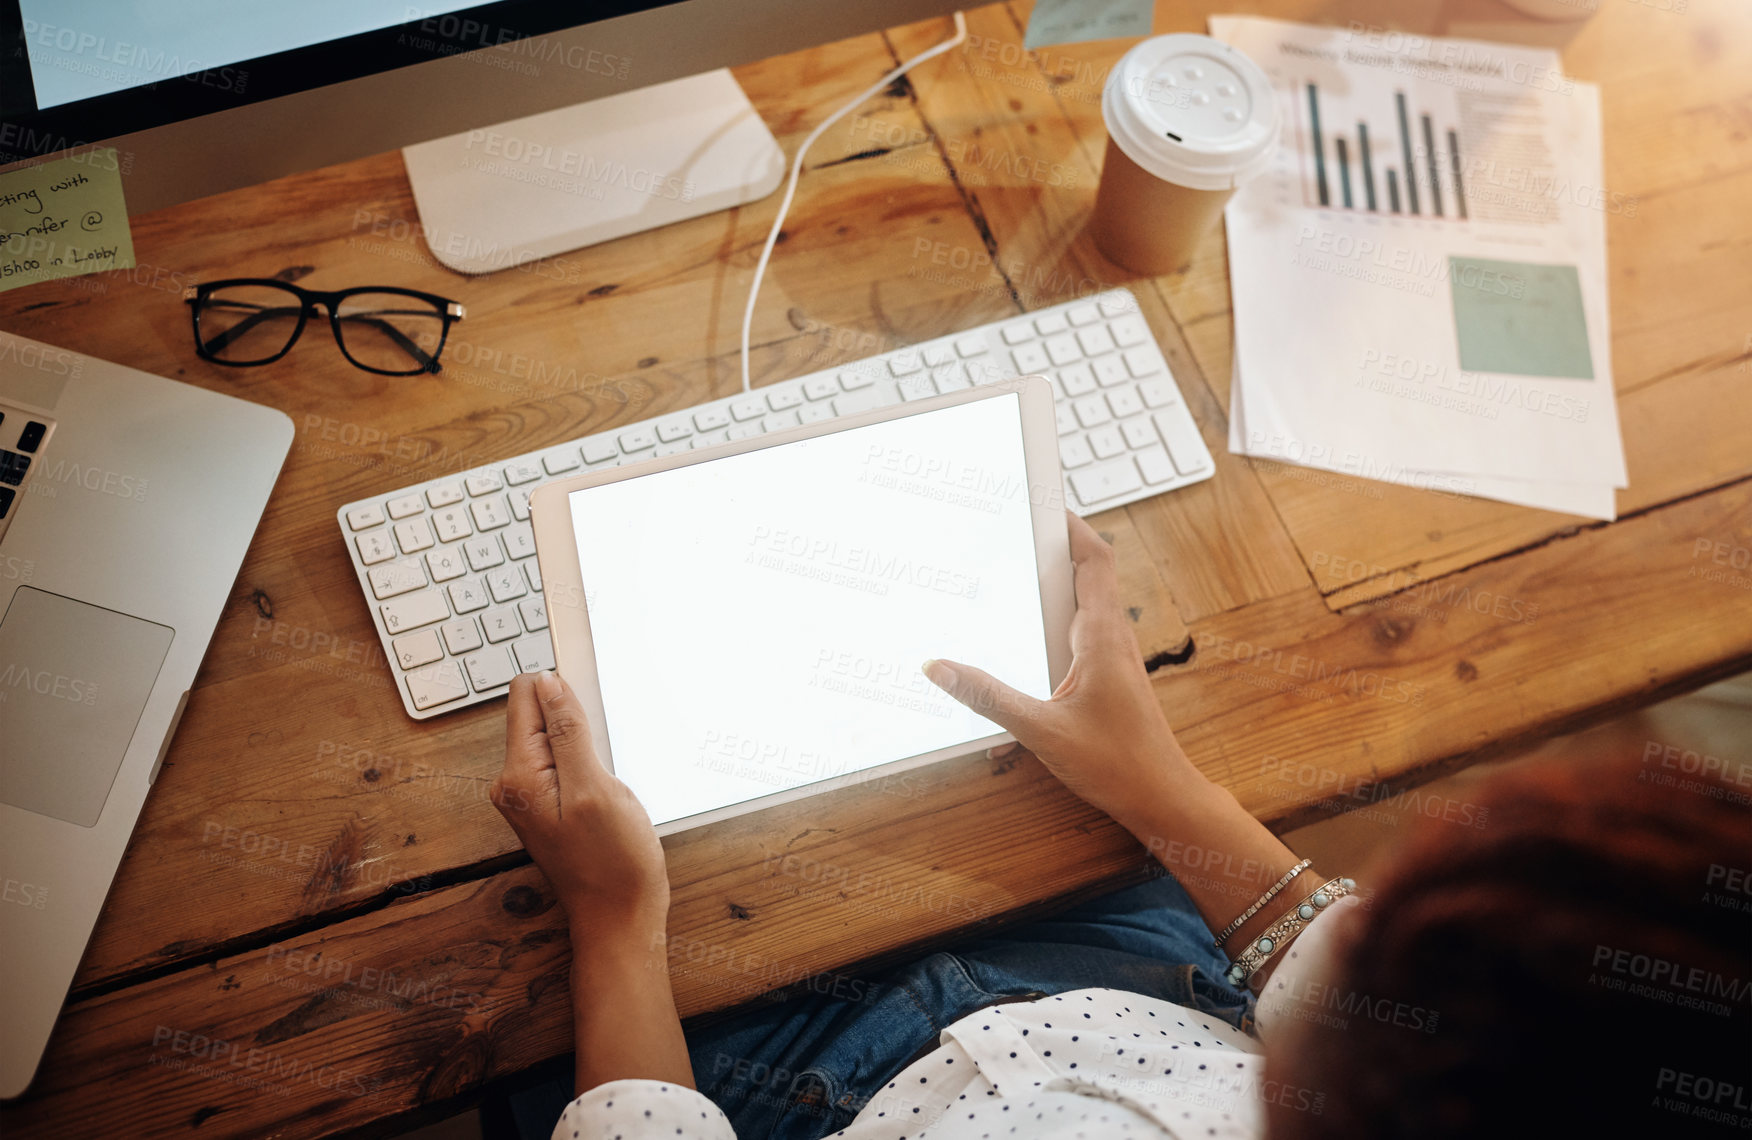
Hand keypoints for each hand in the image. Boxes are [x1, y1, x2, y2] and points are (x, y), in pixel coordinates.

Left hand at [492, 671, 669, 934]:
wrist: (619, 917)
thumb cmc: (612, 864)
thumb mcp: (595, 789)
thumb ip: (568, 732)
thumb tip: (548, 682)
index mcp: (518, 773)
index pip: (526, 695)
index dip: (562, 691)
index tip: (590, 712)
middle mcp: (514, 781)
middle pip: (540, 713)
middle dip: (576, 721)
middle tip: (603, 765)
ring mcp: (532, 794)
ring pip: (557, 736)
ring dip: (587, 745)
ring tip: (607, 786)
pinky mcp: (552, 803)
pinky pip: (567, 760)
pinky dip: (590, 764)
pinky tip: (607, 794)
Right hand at [923, 512, 1198, 832]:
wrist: (1163, 797)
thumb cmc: (1117, 764)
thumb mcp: (1041, 731)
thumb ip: (987, 698)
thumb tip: (939, 668)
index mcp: (1101, 636)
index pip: (1093, 557)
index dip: (1068, 524)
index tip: (1039, 502)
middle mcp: (1112, 638)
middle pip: (1087, 571)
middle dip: (1051, 545)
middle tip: (1012, 530)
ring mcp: (1114, 656)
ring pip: (1085, 600)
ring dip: (1054, 581)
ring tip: (1014, 570)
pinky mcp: (1111, 676)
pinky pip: (1083, 628)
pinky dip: (1058, 615)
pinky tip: (1032, 634)